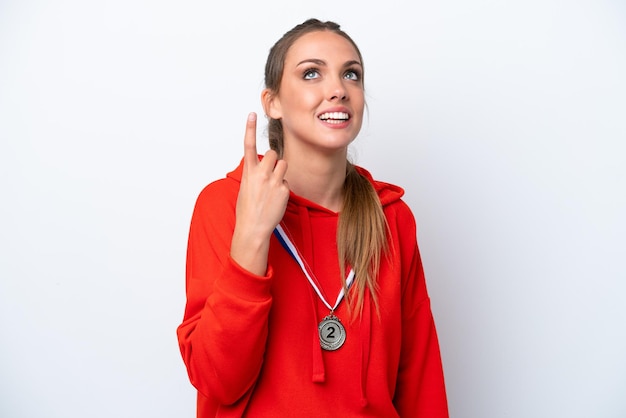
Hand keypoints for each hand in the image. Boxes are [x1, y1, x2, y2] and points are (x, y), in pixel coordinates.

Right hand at [230, 113, 288, 274]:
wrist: (253, 228)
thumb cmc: (247, 209)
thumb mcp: (245, 187)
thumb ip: (254, 173)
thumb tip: (263, 166)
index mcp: (248, 172)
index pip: (248, 146)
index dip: (249, 129)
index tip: (252, 114)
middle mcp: (261, 174)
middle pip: (274, 154)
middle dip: (273, 160)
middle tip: (268, 174)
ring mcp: (274, 181)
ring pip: (283, 164)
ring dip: (280, 172)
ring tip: (272, 187)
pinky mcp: (284, 189)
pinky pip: (287, 181)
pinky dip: (283, 188)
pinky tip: (276, 199)